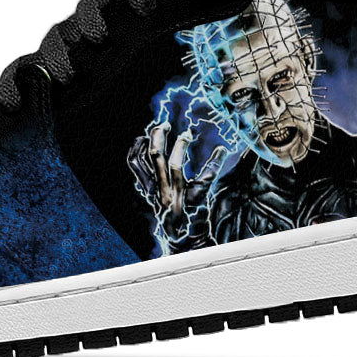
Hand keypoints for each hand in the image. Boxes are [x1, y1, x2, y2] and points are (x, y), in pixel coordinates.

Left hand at [127, 122, 228, 241]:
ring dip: (146, 142)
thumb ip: (212, 169)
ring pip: (141, 160)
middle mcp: (161, 188)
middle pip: (155, 156)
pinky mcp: (145, 186)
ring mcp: (151, 187)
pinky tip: (141, 140)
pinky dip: (135, 150)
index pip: (175, 164)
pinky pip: (134, 166)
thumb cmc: (196, 212)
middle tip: (166, 124)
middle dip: (159, 136)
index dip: (181, 145)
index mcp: (177, 190)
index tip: (187, 134)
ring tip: (154, 130)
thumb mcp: (205, 191)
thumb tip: (222, 149)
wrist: (180, 232)